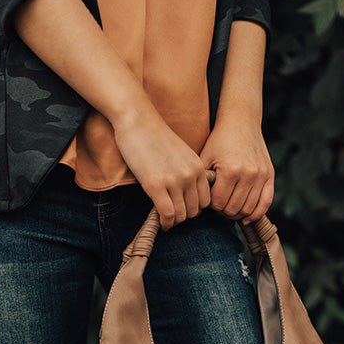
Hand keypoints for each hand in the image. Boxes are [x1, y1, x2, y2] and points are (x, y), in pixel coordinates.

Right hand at [113, 104, 210, 229]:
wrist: (137, 119)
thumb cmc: (154, 135)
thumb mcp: (181, 153)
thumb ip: (187, 171)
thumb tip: (185, 194)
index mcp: (197, 167)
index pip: (206, 200)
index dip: (194, 208)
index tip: (183, 209)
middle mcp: (190, 175)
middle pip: (195, 211)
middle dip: (184, 216)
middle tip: (172, 215)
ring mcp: (174, 181)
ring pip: (182, 215)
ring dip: (174, 221)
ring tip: (166, 219)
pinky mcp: (156, 185)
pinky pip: (168, 215)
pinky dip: (165, 223)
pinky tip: (161, 222)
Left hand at [199, 117, 273, 223]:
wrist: (241, 122)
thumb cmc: (219, 140)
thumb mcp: (205, 157)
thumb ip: (201, 180)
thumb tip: (198, 203)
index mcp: (230, 170)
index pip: (219, 203)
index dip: (212, 206)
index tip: (209, 201)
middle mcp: (248, 174)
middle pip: (233, 209)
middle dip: (223, 211)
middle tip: (218, 206)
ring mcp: (260, 175)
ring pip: (248, 209)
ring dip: (237, 213)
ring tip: (229, 208)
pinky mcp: (269, 174)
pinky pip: (266, 202)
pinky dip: (256, 214)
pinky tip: (246, 217)